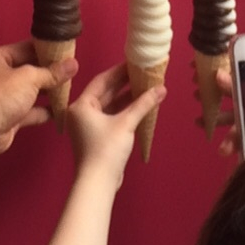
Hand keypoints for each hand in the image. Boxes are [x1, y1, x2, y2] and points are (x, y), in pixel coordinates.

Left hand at [0, 41, 76, 157]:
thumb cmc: (0, 96)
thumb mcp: (29, 78)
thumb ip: (52, 72)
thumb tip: (73, 64)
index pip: (27, 48)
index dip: (48, 50)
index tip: (67, 51)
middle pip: (30, 70)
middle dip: (50, 71)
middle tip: (72, 70)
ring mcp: (4, 97)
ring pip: (31, 91)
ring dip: (48, 90)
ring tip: (69, 87)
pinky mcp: (9, 117)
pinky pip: (31, 111)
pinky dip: (44, 110)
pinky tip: (61, 108)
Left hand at [66, 64, 163, 187]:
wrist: (98, 182)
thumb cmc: (106, 149)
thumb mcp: (126, 123)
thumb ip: (143, 104)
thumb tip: (162, 88)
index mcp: (81, 105)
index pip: (101, 81)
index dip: (119, 71)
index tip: (134, 62)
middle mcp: (81, 113)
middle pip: (105, 92)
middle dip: (124, 83)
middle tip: (142, 72)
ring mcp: (88, 125)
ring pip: (109, 105)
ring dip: (126, 97)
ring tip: (145, 85)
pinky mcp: (97, 136)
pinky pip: (111, 116)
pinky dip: (124, 110)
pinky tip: (140, 104)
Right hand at [210, 64, 244, 156]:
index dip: (227, 72)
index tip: (210, 69)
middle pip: (235, 98)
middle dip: (214, 95)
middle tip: (199, 93)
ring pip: (234, 121)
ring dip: (218, 122)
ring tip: (204, 121)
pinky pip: (243, 143)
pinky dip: (232, 145)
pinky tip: (227, 149)